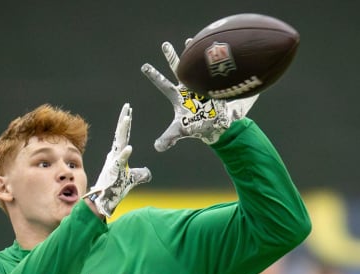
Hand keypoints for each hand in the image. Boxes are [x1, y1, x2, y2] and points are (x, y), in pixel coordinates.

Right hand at [85, 103, 150, 216]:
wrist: (103, 201)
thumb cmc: (115, 189)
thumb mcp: (131, 180)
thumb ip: (140, 174)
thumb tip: (148, 173)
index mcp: (117, 155)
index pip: (123, 136)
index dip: (126, 123)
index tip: (129, 111)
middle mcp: (114, 156)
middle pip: (120, 134)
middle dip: (124, 120)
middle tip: (127, 106)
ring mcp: (114, 163)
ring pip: (119, 143)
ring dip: (123, 131)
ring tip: (127, 118)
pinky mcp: (114, 172)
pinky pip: (121, 162)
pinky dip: (125, 155)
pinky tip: (129, 148)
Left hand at [141, 41, 258, 151]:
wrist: (216, 126)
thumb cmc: (197, 127)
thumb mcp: (180, 131)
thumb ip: (168, 138)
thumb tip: (156, 147)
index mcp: (177, 96)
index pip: (163, 84)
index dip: (154, 75)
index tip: (144, 66)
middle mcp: (187, 88)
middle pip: (177, 69)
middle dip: (171, 57)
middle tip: (164, 44)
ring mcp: (200, 85)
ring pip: (194, 66)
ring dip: (191, 54)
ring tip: (188, 40)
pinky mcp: (212, 85)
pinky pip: (209, 70)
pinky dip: (209, 60)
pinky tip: (211, 48)